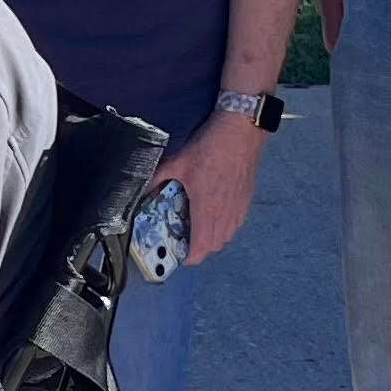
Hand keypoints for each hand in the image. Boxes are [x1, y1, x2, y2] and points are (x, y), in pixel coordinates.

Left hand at [147, 114, 266, 267]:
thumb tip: (143, 189)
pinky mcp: (247, 200)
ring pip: (226, 237)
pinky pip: (235, 224)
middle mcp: (225, 216)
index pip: (200, 250)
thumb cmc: (209, 148)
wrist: (241, 131)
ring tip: (198, 224)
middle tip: (184, 236)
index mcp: (206, 211)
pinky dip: (224, 225)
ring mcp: (239, 209)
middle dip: (198, 248)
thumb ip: (157, 179)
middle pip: (213, 247)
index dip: (187, 258)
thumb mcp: (177, 163)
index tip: (177, 253)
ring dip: (212, 237)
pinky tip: (214, 209)